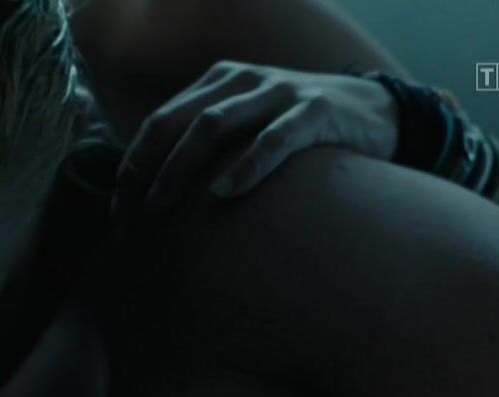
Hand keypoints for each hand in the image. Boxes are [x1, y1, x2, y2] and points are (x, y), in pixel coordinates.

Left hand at [112, 61, 399, 224]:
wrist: (379, 112)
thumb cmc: (302, 130)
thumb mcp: (250, 126)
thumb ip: (212, 146)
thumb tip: (161, 194)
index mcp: (220, 82)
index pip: (160, 121)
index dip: (134, 162)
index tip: (118, 206)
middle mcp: (244, 81)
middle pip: (177, 123)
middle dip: (147, 169)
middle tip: (131, 214)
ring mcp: (279, 92)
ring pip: (213, 126)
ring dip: (180, 169)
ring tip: (161, 207)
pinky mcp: (315, 112)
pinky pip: (274, 139)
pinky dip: (246, 166)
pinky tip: (225, 194)